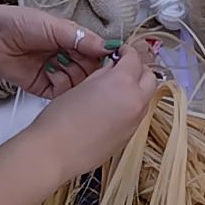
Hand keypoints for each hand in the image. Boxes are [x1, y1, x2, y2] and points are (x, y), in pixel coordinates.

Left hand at [0, 2, 110, 98]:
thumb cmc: (20, 23)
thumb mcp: (56, 26)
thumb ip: (82, 38)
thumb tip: (108, 47)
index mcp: (72, 39)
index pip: (96, 52)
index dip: (102, 57)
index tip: (109, 60)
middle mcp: (66, 56)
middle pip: (89, 70)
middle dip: (89, 69)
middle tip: (84, 65)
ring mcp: (55, 72)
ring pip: (77, 83)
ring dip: (73, 76)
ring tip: (62, 64)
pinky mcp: (43, 86)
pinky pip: (61, 92)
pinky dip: (61, 85)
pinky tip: (52, 73)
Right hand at [23, 40, 159, 179]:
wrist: (54, 153)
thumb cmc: (60, 119)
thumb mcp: (81, 85)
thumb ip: (103, 73)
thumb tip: (112, 67)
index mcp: (123, 84)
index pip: (134, 58)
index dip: (126, 51)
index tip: (120, 52)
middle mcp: (135, 102)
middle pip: (150, 78)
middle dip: (139, 69)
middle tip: (123, 67)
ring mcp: (135, 122)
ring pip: (146, 98)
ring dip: (137, 89)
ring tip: (116, 88)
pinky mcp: (129, 138)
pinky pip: (137, 116)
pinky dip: (131, 107)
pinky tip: (111, 109)